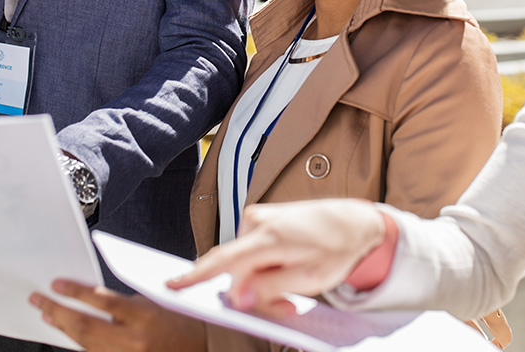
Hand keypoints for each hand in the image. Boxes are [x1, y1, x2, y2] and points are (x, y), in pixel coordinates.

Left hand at [30, 279, 204, 351]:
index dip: (74, 292)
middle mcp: (134, 341)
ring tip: (49, 315)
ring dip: (64, 329)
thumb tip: (92, 299)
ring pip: (86, 345)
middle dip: (58, 312)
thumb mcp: (155, 301)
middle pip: (85, 327)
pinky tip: (69, 335)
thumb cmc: (182, 322)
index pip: (101, 300)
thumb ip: (124, 302)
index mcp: (145, 317)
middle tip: (40, 301)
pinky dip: (80, 345)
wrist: (203, 348)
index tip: (56, 285)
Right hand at [167, 199, 385, 314]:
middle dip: (254, 294)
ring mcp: (255, 217)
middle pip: (235, 270)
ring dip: (260, 282)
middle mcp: (257, 221)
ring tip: (292, 292)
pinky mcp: (257, 218)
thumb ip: (272, 288)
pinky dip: (262, 268)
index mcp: (271, 236)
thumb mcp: (311, 278)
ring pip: (241, 264)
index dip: (196, 275)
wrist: (353, 220)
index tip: (171, 286)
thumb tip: (238, 297)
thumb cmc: (337, 248)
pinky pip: (248, 253)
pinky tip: (284, 273)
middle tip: (287, 308)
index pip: (225, 260)